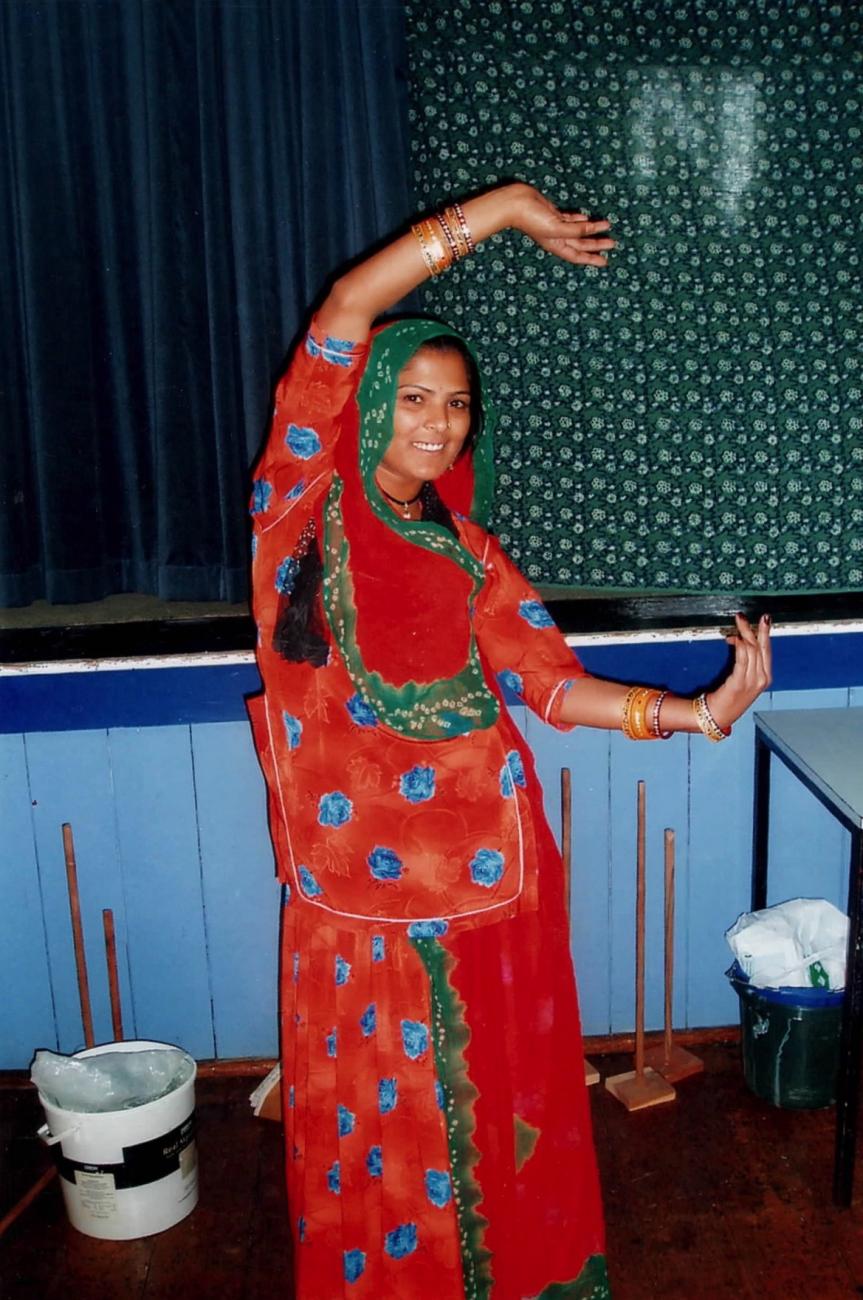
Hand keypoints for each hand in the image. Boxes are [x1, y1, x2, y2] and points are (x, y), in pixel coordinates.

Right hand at [507, 183, 614, 266]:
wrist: (516, 203)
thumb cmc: (532, 219)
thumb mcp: (556, 228)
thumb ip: (575, 230)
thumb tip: (591, 229)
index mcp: (557, 245)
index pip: (578, 256)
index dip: (592, 259)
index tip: (605, 262)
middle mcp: (557, 238)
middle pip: (581, 244)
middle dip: (596, 244)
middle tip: (612, 243)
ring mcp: (555, 225)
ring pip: (578, 231)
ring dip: (591, 230)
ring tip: (605, 228)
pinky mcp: (553, 213)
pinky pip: (570, 219)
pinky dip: (580, 219)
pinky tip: (588, 218)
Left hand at [707, 614, 772, 729]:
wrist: (718, 715)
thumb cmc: (729, 696)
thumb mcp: (742, 677)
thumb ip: (743, 660)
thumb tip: (737, 639)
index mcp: (765, 677)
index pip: (767, 650)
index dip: (764, 633)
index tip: (763, 619)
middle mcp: (762, 679)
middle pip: (760, 647)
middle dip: (753, 629)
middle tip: (743, 616)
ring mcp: (752, 682)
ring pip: (752, 651)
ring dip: (744, 634)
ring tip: (737, 622)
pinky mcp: (739, 683)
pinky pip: (742, 661)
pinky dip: (740, 648)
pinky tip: (735, 639)